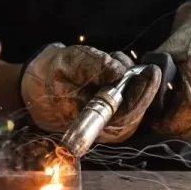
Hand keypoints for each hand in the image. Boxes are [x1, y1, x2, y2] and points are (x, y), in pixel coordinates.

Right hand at [20, 44, 160, 142]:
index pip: (125, 117)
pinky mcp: (115, 113)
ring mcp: (110, 122)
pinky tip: (114, 67)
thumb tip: (119, 71)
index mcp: (89, 122)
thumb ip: (93, 66)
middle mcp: (104, 128)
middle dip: (140, 85)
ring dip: (132, 79)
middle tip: (136, 64)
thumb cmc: (51, 76)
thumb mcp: (67, 63)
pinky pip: (132, 98)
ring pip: (136, 103)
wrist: (39, 84)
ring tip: (114, 61)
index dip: (141, 96)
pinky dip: (128, 79)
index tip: (151, 73)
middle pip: (136, 112)